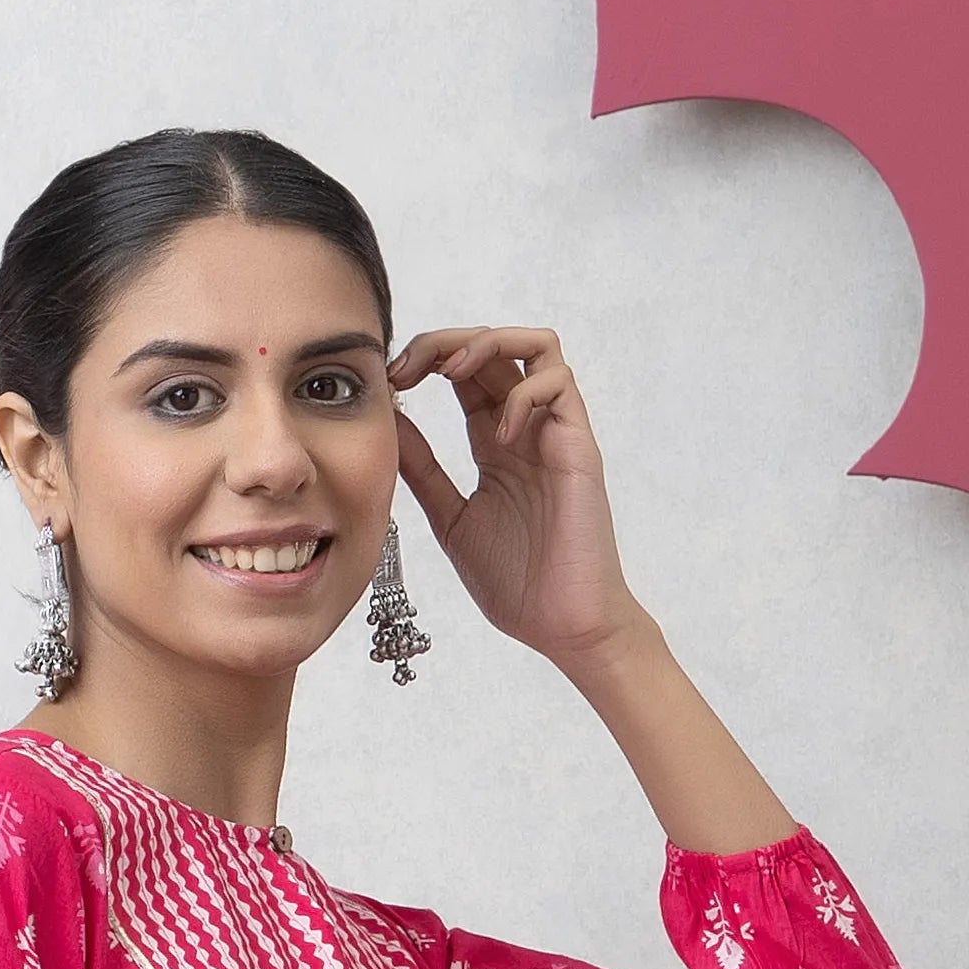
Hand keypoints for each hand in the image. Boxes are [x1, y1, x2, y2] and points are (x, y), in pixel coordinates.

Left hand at [389, 324, 645, 680]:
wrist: (562, 626)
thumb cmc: (516, 582)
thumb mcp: (450, 518)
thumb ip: (423, 470)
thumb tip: (389, 421)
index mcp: (495, 443)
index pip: (465, 372)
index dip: (427, 359)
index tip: (391, 380)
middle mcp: (526, 428)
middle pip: (493, 347)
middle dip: (444, 342)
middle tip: (406, 366)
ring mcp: (555, 433)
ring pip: (535, 346)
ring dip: (488, 344)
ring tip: (450, 373)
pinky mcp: (579, 446)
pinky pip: (559, 384)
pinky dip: (522, 393)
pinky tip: (497, 435)